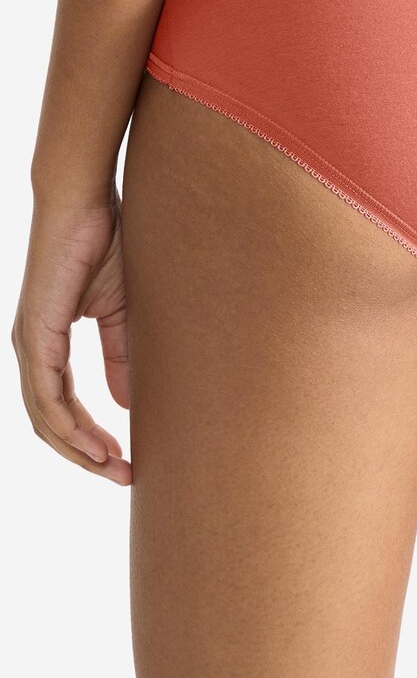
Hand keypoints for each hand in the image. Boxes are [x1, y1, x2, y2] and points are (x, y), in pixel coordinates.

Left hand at [11, 194, 131, 485]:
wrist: (84, 201)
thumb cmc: (104, 245)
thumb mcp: (119, 311)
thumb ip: (119, 356)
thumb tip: (126, 404)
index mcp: (47, 345)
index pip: (62, 408)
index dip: (91, 439)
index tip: (124, 461)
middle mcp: (31, 350)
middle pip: (50, 424)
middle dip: (86, 456)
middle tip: (123, 476)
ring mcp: (29, 343)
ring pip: (45, 417)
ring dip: (79, 449)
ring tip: (114, 466)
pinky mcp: (35, 333)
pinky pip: (46, 393)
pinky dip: (68, 423)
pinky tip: (92, 441)